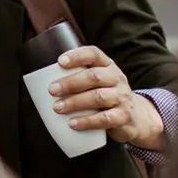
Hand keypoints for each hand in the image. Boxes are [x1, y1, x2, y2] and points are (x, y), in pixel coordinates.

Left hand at [48, 46, 164, 148]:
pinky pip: (105, 119)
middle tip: (52, 90)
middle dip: (70, 83)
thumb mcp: (100, 81)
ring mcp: (122, 97)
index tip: (59, 62)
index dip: (77, 56)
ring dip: (75, 102)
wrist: (137, 117)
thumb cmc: (108, 95)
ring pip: (99, 97)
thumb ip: (79, 77)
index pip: (94, 54)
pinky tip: (72, 124)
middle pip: (94, 76)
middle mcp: (116, 78)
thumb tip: (41, 81)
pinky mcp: (123, 117)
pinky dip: (87, 122)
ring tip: (57, 108)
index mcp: (108, 66)